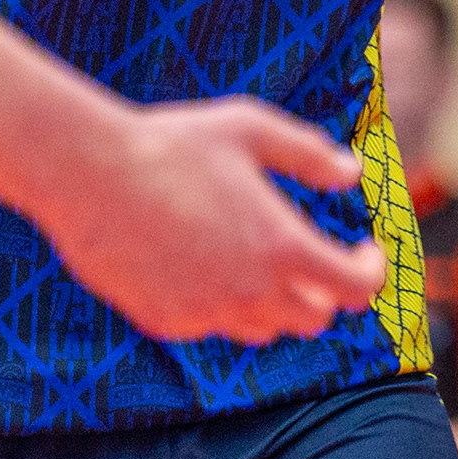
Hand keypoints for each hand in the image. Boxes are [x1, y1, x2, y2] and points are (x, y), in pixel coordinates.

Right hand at [32, 99, 383, 347]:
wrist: (88, 175)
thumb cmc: (170, 144)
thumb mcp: (248, 129)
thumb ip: (307, 154)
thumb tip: (351, 172)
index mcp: (281, 247)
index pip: (354, 289)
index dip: (369, 272)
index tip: (363, 251)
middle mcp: (251, 292)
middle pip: (314, 318)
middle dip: (322, 290)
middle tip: (311, 257)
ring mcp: (208, 313)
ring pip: (264, 329)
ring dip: (273, 302)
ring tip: (254, 258)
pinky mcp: (168, 322)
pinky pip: (212, 325)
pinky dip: (221, 304)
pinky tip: (200, 262)